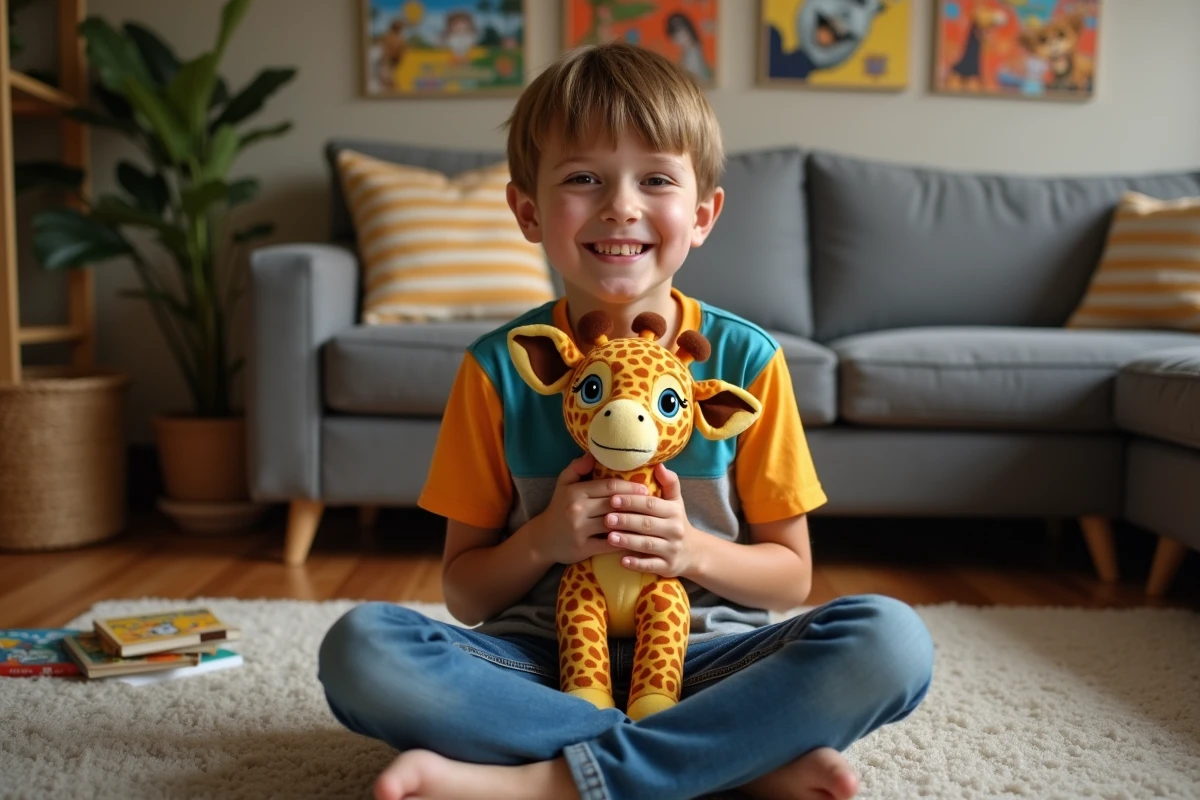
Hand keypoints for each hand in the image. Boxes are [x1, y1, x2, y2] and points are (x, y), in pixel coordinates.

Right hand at [527, 453, 649, 565]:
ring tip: (650, 521)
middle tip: (653, 504)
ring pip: (614, 524)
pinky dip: (624, 542)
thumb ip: (576, 468)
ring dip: (633, 523)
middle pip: (614, 504)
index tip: (645, 488)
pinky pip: (609, 545)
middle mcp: (577, 509)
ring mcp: (580, 530)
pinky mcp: (583, 548)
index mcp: (576, 492)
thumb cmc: (558, 508)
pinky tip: (638, 539)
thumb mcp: (563, 484)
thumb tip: (592, 454)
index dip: (630, 486)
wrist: (543, 539)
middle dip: (636, 503)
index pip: (609, 486)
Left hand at [604, 463, 697, 577]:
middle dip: (626, 521)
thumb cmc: (676, 522)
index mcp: (673, 512)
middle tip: (607, 518)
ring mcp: (671, 550)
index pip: (651, 505)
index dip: (632, 501)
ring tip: (609, 537)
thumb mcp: (676, 502)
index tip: (613, 498)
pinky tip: (621, 560)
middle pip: (647, 524)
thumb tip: (659, 465)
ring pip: (647, 545)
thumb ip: (669, 483)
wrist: (694, 553)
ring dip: (628, 541)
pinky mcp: (668, 567)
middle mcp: (674, 530)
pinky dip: (636, 563)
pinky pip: (650, 565)